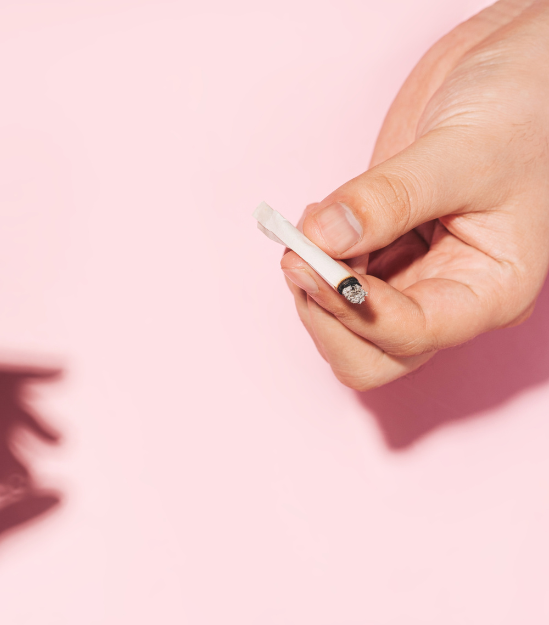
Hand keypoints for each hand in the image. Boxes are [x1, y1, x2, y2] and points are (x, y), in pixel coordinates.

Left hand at [281, 0, 548, 389]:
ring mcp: (411, 276)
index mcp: (488, 291)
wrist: (518, 70)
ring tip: (307, 225)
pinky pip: (334, 279)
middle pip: (370, 354)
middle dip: (325, 312)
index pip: (410, 335)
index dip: (352, 309)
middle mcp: (447, 295)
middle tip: (299, 253)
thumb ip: (390, 198)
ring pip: (343, 325)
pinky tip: (317, 218)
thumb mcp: (462, 152)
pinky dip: (314, 258)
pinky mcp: (382, 250)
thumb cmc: (523, 108)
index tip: (310, 261)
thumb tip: (322, 237)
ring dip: (313, 285)